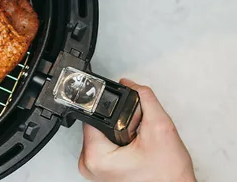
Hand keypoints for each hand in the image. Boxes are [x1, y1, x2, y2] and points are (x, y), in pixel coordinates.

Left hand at [79, 79, 196, 181]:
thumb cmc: (168, 176)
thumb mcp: (160, 128)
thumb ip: (145, 99)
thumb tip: (130, 85)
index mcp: (95, 157)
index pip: (93, 115)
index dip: (113, 108)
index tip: (128, 115)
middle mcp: (89, 165)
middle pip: (97, 124)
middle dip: (118, 123)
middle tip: (138, 135)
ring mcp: (94, 169)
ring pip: (102, 134)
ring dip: (119, 133)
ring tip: (137, 144)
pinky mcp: (101, 170)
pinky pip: (105, 146)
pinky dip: (118, 143)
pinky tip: (133, 150)